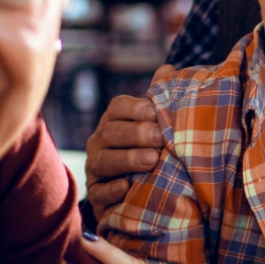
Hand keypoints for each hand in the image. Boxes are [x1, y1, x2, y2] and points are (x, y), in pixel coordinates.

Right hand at [84, 66, 174, 213]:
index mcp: (115, 120)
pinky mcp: (96, 195)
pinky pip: (98, 192)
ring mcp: (96, 168)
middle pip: (111, 132)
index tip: (156, 113)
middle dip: (136, 134)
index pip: (118, 107)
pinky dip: (111, 190)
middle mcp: (100, 142)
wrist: (137, 192)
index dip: (136, 109)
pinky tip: (126, 187)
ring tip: (151, 161)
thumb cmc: (150, 149)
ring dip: (126, 160)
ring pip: (103, 161)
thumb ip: (160, 99)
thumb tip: (168, 68)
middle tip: (160, 138)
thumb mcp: (155, 125)